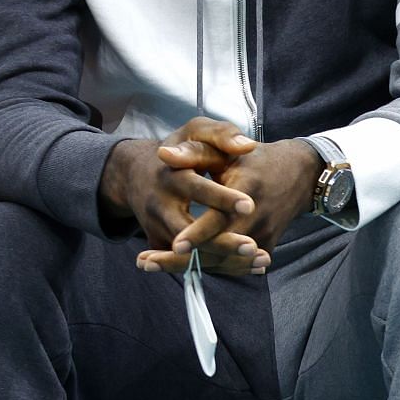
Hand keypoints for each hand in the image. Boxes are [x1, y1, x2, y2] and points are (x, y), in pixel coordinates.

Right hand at [98, 117, 260, 271]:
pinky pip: (190, 262)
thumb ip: (221, 134)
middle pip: (187, 231)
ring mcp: (157, 228)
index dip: (221, 198)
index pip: (196, 188)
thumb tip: (247, 145)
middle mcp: (160, 206)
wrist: (138, 173)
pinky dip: (220, 266)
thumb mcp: (195, 132)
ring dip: (224, 260)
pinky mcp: (161, 244)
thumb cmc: (178, 149)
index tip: (249, 205)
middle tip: (252, 246)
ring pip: (189, 254)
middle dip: (220, 241)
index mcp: (171, 175)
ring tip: (260, 260)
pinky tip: (253, 267)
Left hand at [140, 139, 324, 274]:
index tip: (174, 244)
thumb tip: (163, 155)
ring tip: (150, 265)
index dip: (198, 233)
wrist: (301, 174)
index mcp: (247, 189)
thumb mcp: (226, 150)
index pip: (221, 218)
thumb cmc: (256, 159)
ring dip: (188, 266)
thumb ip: (195, 152)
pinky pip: (233, 264)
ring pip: (223, 261)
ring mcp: (264, 236)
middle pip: (218, 249)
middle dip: (181, 259)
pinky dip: (206, 266)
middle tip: (144, 263)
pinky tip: (178, 267)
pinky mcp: (266, 247)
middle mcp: (258, 218)